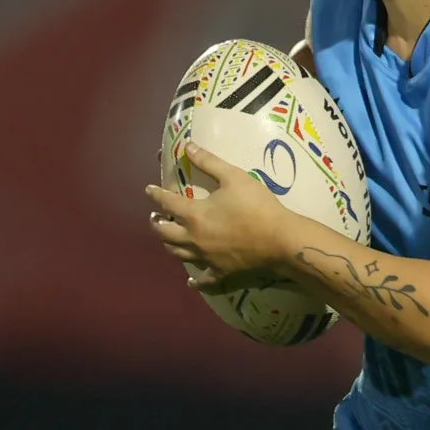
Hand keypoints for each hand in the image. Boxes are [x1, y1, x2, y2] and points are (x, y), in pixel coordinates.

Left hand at [146, 143, 296, 292]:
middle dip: (156, 223)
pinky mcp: (221, 272)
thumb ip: (210, 162)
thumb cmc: (258, 206)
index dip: (155, 194)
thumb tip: (188, 147)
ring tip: (168, 239)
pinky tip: (191, 282)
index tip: (149, 190)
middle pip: (164, 233)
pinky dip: (196, 281)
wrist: (280, 239)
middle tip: (155, 217)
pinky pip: (204, 280)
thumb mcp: (235, 177)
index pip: (166, 203)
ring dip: (169, 245)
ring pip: (178, 254)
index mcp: (194, 215)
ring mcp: (206, 258)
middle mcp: (193, 239)